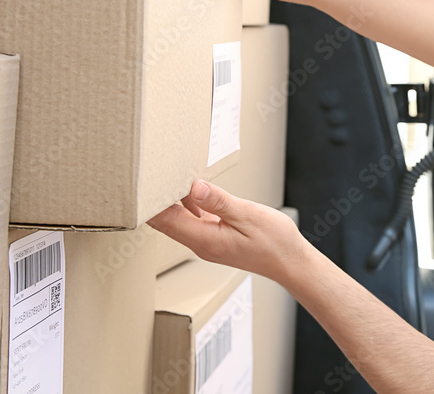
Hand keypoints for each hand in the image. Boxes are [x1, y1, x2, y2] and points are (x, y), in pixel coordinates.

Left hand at [147, 180, 307, 282]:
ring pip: (179, 219)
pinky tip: (194, 188)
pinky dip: (189, 203)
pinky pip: (193, 219)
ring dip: (173, 199)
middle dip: (156, 198)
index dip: (151, 202)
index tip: (143, 181)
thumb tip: (193, 186)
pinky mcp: (214, 237)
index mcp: (205, 240)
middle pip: (166, 221)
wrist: (290, 262)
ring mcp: (206, 241)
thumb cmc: (275, 242)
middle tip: (151, 171)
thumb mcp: (248, 215)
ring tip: (169, 174)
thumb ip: (219, 201)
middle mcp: (200, 244)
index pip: (165, 221)